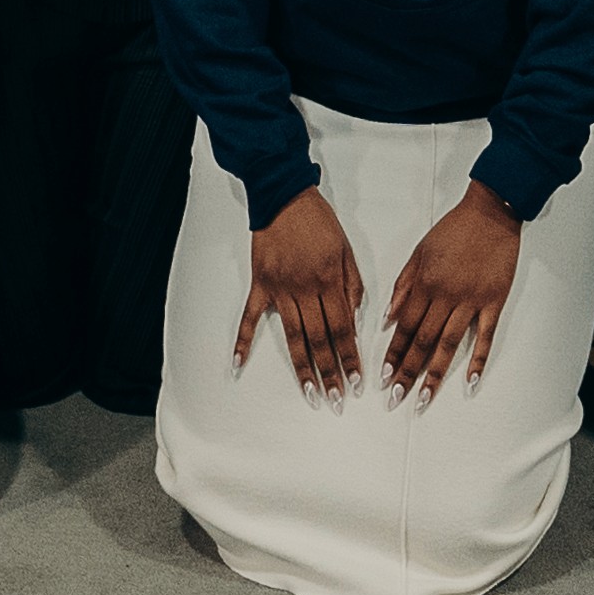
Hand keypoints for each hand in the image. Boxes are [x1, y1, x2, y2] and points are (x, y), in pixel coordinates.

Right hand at [238, 188, 363, 394]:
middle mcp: (305, 289)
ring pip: (293, 336)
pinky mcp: (260, 285)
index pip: (343, 328)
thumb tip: (356, 317)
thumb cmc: (318, 220)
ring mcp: (280, 289)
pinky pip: (249, 318)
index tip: (356, 381)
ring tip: (309, 392)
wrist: (284, 195)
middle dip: (330, 372)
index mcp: (330, 281)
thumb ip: (353, 284)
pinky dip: (243, 342)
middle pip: (320, 339)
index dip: (350, 357)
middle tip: (336, 399)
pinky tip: (238, 364)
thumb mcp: (346, 249)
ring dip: (302, 367)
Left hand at [380, 183, 527, 399]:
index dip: (393, 354)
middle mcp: (445, 296)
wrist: (490, 213)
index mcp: (424, 284)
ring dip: (434, 374)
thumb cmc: (453, 230)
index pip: (404, 327)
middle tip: (396, 398)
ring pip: (449, 345)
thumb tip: (387, 318)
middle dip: (407, 373)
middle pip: (423, 342)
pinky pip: (485, 336)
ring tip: (424, 399)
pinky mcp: (494, 302)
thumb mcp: (418, 253)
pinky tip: (470, 381)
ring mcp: (471, 301)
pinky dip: (478, 360)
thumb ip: (402, 286)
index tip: (384, 377)